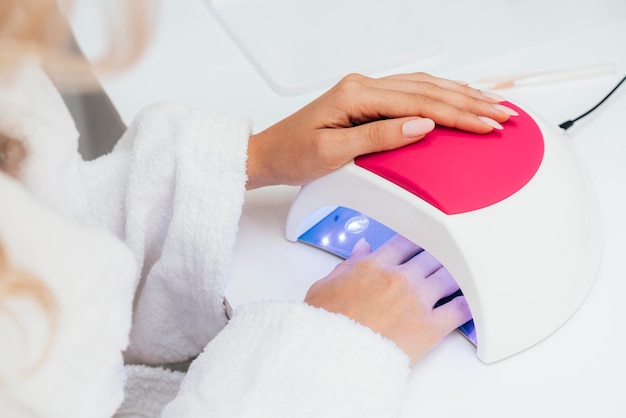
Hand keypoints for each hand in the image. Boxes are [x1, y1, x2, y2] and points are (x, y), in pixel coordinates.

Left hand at [246, 72, 514, 188]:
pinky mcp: (365, 98)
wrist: (269, 153)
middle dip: (469, 102)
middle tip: (503, 113)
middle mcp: (363, 85)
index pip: (419, 103)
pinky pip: (410, 91)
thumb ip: (379, 137)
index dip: (458, 114)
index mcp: (356, 95)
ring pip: (423, 86)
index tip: (487, 123)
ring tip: (491, 103)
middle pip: (427, 90)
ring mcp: (365, 89)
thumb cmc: (294, 155)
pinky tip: (455, 97)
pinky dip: (438, 94)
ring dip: (459, 95)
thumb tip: (421, 126)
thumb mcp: (334, 153)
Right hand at [304, 235, 471, 365]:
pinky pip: (460, 309)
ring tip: (460, 275)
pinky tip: (471, 301)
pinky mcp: (431, 326)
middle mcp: (400, 277)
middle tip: (444, 256)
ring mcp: (418, 300)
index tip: (420, 242)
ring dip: (455, 274)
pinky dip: (469, 303)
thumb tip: (361, 249)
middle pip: (430, 255)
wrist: (335, 357)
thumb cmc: (327, 326)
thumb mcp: (325, 286)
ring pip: (449, 276)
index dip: (415, 240)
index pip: (404, 242)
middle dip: (438, 254)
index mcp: (374, 265)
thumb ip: (347, 264)